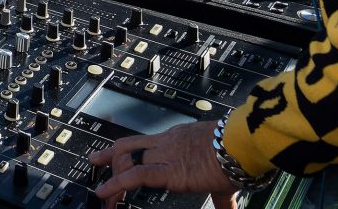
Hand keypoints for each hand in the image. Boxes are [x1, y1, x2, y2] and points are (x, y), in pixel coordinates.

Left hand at [90, 122, 238, 208]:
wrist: (241, 146)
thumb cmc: (237, 155)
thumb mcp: (223, 177)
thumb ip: (221, 197)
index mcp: (177, 139)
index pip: (144, 142)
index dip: (127, 150)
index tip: (114, 154)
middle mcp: (166, 143)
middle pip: (129, 147)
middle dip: (110, 158)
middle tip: (96, 164)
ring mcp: (164, 155)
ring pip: (126, 159)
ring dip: (112, 178)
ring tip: (103, 195)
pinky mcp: (167, 170)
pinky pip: (133, 175)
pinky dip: (116, 183)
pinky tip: (105, 193)